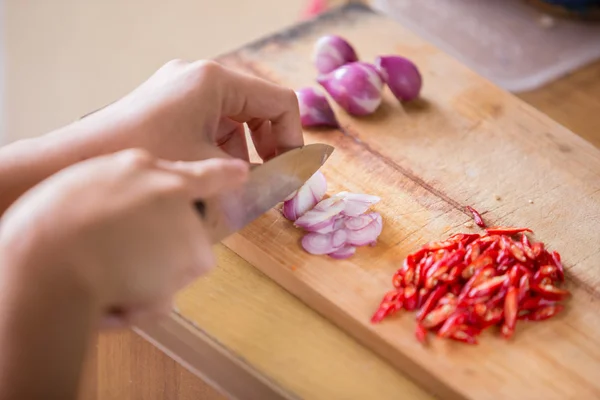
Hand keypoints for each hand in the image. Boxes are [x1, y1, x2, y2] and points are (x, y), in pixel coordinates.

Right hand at [0, 148, 248, 327]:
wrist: (52, 261)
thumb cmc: (62, 216)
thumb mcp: (103, 175)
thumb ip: (138, 177)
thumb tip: (159, 186)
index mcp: (163, 181)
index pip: (206, 176)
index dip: (224, 174)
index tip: (241, 173)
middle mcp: (182, 214)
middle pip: (184, 232)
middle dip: (160, 245)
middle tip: (118, 246)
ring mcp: (182, 251)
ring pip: (171, 269)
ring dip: (147, 276)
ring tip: (107, 271)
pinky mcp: (174, 289)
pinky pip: (158, 300)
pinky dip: (139, 304)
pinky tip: (110, 297)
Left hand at [79, 59, 303, 162]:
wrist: (78, 162)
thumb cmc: (146, 160)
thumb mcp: (209, 168)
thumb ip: (257, 176)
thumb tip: (288, 183)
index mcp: (215, 80)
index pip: (280, 102)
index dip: (293, 140)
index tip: (291, 174)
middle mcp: (200, 75)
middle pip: (260, 107)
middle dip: (270, 145)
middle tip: (270, 180)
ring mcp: (182, 86)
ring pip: (236, 116)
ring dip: (245, 149)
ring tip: (235, 181)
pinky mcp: (169, 102)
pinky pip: (212, 120)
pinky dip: (221, 146)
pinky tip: (209, 171)